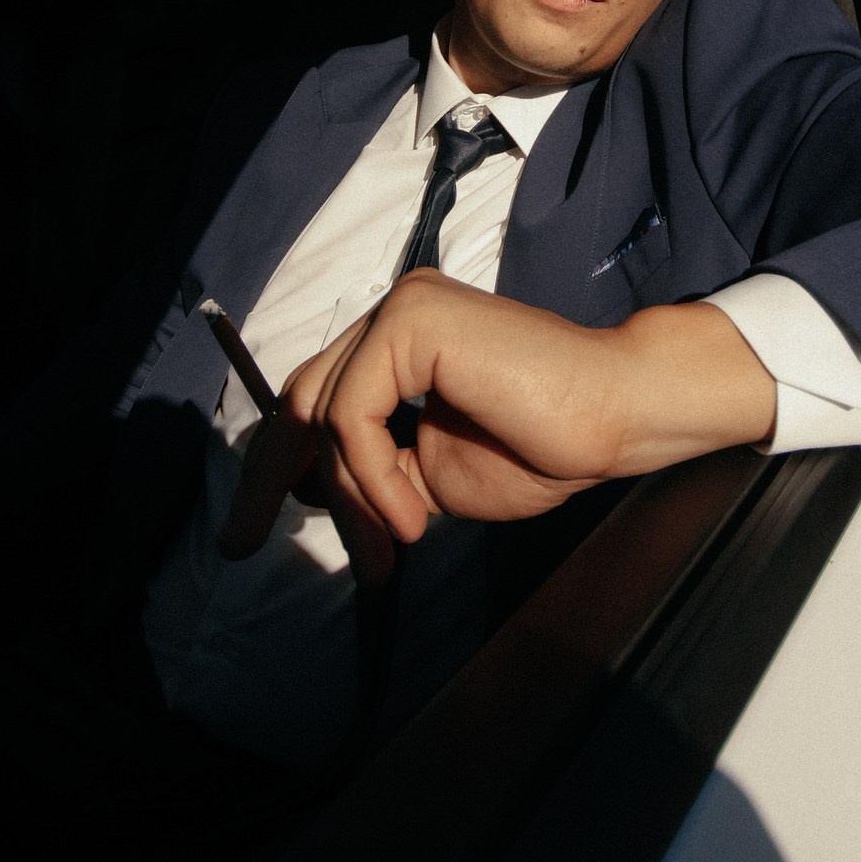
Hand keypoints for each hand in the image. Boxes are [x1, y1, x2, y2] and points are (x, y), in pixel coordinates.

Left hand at [220, 273, 775, 584]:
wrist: (619, 416)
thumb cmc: (547, 444)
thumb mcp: (434, 476)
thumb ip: (376, 471)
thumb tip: (312, 491)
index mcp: (401, 341)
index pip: (316, 398)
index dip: (277, 466)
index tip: (251, 530)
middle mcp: (396, 312)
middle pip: (299, 398)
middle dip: (267, 478)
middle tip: (241, 545)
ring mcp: (403, 308)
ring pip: (323, 412)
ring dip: (348, 497)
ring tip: (388, 553)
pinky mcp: (414, 320)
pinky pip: (353, 413)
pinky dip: (370, 476)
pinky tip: (410, 519)